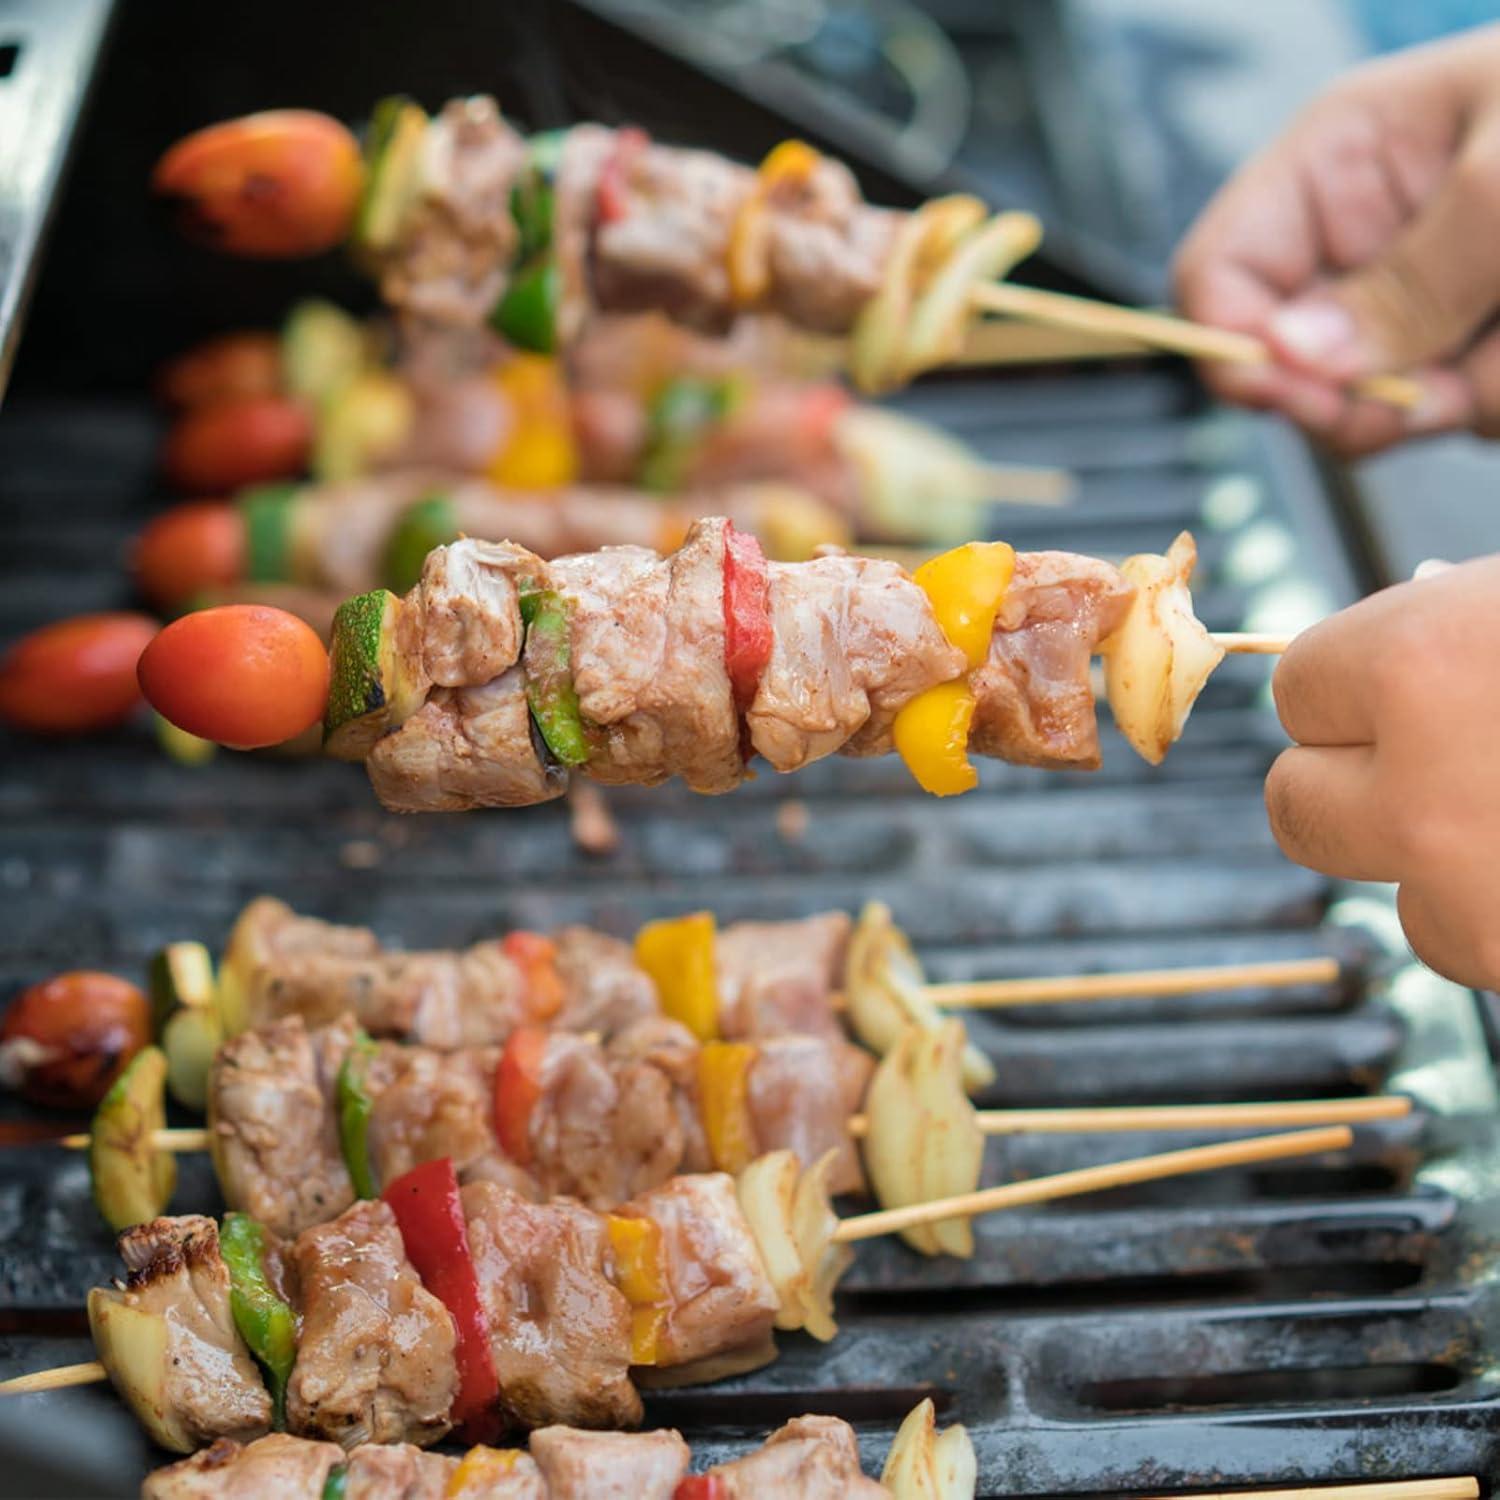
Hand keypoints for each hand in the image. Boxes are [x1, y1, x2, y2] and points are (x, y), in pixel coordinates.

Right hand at [1173, 25, 1499, 454]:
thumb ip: (1408, 274)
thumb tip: (1291, 357)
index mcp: (1343, 164)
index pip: (1220, 273)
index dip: (1236, 341)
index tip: (1297, 386)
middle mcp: (1363, 244)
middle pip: (1278, 362)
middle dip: (1345, 393)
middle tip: (1425, 388)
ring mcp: (1412, 309)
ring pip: (1356, 408)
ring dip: (1431, 401)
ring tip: (1498, 350)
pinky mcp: (1463, 362)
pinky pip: (1433, 419)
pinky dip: (1477, 406)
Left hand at [1265, 555, 1499, 989]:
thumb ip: (1450, 623)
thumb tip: (1394, 645)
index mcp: (1423, 666)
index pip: (1297, 688)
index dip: (1353, 686)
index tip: (1405, 681)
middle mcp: (1423, 798)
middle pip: (1294, 807)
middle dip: (1352, 781)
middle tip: (1442, 753)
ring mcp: (1476, 902)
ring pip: (1398, 902)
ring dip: (1444, 867)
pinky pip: (1483, 952)